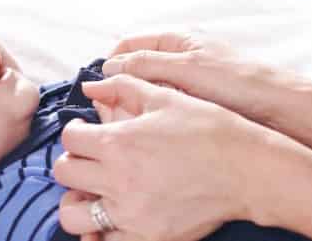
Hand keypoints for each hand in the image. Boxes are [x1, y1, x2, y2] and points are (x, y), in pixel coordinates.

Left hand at [55, 74, 260, 240]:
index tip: (86, 131)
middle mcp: (118, 179)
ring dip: (77, 200)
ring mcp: (131, 213)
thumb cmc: (208, 128)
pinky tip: (112, 218)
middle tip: (90, 158)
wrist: (246, 169)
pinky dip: (100, 232)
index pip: (69, 139)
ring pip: (72, 214)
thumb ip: (123, 87)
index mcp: (119, 142)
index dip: (75, 131)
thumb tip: (91, 85)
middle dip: (73, 161)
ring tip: (94, 190)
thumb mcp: (165, 98)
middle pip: (65, 172)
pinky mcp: (147, 237)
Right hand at [104, 32, 311, 127]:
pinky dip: (148, 121)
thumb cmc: (239, 83)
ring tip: (122, 126)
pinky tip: (144, 135)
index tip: (95, 85)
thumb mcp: (188, 68)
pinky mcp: (193, 109)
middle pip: (133, 71)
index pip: (129, 44)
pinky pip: (160, 112)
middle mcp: (179, 60)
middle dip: (117, 89)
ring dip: (131, 108)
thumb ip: (147, 64)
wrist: (281, 112)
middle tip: (105, 112)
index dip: (109, 62)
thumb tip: (108, 67)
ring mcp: (185, 85)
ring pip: (144, 94)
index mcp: (178, 40)